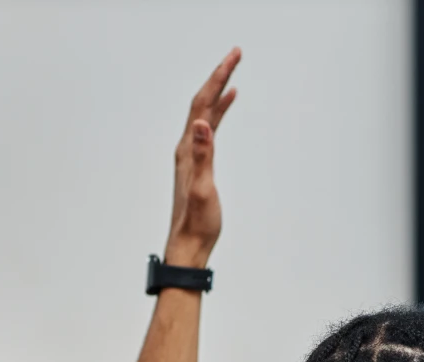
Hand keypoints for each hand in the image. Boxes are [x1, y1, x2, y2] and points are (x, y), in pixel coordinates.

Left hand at [166, 48, 241, 267]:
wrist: (187, 245)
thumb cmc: (196, 222)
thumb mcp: (202, 189)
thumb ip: (202, 155)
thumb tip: (202, 124)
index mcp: (187, 148)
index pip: (202, 104)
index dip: (217, 78)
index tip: (234, 58)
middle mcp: (186, 146)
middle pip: (202, 102)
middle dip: (219, 76)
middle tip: (236, 53)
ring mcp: (191, 154)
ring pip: (205, 113)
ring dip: (219, 91)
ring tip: (233, 73)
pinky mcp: (198, 163)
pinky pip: (209, 129)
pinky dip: (219, 112)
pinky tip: (227, 106)